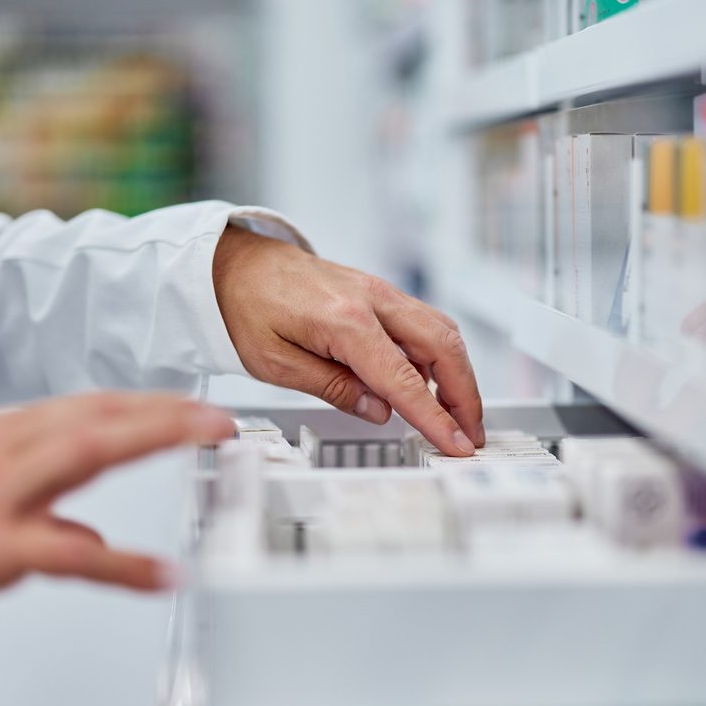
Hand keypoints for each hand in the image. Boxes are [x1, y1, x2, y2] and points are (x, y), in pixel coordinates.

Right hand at [0, 393, 233, 641]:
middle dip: (164, 409)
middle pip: (97, 416)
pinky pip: (67, 555)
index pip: (85, 410)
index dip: (143, 405)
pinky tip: (161, 572)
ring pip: (89, 451)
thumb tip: (86, 537)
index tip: (186, 406)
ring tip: (207, 438)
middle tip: (216, 413)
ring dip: (156, 438)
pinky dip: (121, 564)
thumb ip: (35, 507)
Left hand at [213, 225, 483, 455]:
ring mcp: (380, 292)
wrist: (235, 262)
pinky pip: (424, 323)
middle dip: (465, 395)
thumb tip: (379, 411)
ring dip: (458, 375)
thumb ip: (332, 388)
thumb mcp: (274, 363)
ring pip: (441, 331)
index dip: (434, 416)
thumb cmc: (246, 306)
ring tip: (457, 415)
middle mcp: (372, 299)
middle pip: (443, 347)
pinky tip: (430, 384)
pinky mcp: (379, 293)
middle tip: (470, 434)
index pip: (403, 378)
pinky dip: (439, 356)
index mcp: (343, 319)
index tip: (454, 443)